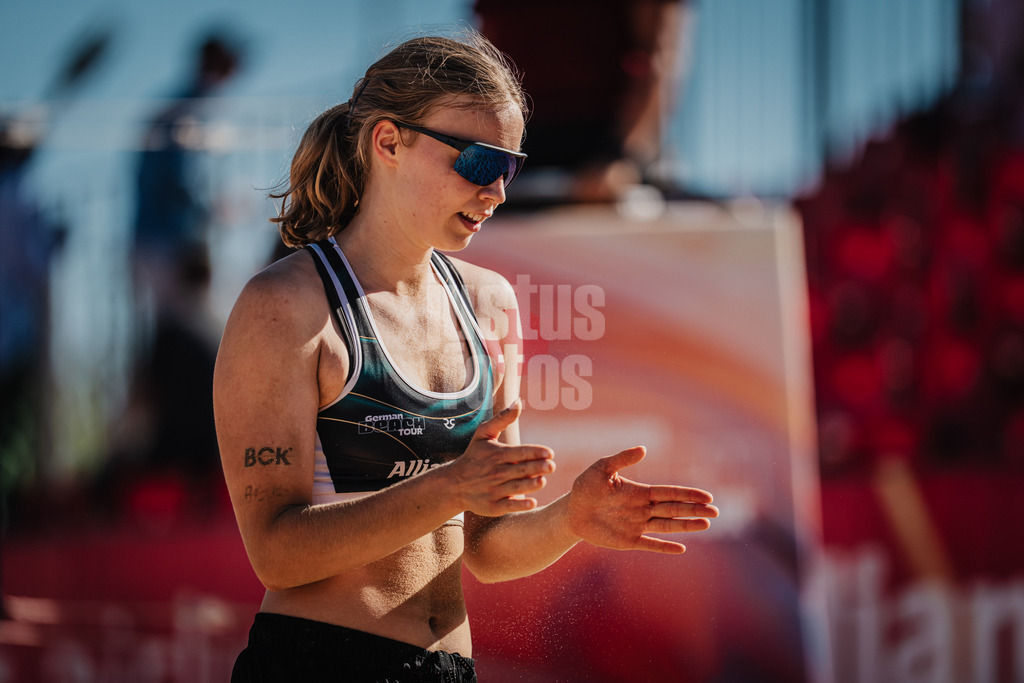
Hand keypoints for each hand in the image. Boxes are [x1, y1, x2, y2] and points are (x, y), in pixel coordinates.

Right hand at [447, 400, 554, 515]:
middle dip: (537, 468)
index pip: (519, 452)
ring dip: (531, 485)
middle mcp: (496, 472)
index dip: (535, 452)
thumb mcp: (484, 434)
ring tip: (543, 481)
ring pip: (516, 488)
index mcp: (497, 454)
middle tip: (552, 466)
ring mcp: (494, 490)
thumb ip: (503, 418)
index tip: (549, 453)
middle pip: (520, 470)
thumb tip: (519, 401)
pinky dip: (520, 504)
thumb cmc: (474, 456)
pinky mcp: (492, 506)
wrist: (454, 484)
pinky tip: (532, 502)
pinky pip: (508, 506)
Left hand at [567, 446, 717, 553]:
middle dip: (695, 510)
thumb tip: (644, 449)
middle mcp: (643, 509)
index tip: (707, 497)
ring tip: (706, 524)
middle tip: (716, 512)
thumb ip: (622, 459)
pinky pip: (650, 545)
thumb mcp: (602, 468)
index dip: (688, 494)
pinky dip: (664, 547)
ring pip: (667, 526)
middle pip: (674, 510)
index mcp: (640, 492)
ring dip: (686, 526)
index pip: (669, 493)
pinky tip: (681, 549)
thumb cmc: (586, 487)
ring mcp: (637, 526)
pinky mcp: (628, 541)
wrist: (571, 511)